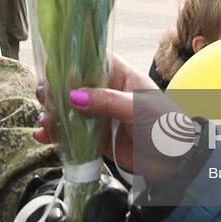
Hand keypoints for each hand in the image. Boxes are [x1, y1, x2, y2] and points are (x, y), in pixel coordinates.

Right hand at [35, 54, 168, 177]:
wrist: (176, 162)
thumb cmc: (165, 125)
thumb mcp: (137, 108)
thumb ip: (106, 101)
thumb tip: (73, 96)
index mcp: (120, 75)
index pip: (92, 60)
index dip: (71, 60)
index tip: (51, 65)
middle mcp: (106, 92)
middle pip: (74, 85)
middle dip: (55, 90)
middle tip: (44, 96)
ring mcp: (100, 115)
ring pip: (68, 110)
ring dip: (53, 113)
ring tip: (45, 121)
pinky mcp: (96, 138)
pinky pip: (71, 133)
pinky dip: (56, 134)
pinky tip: (43, 136)